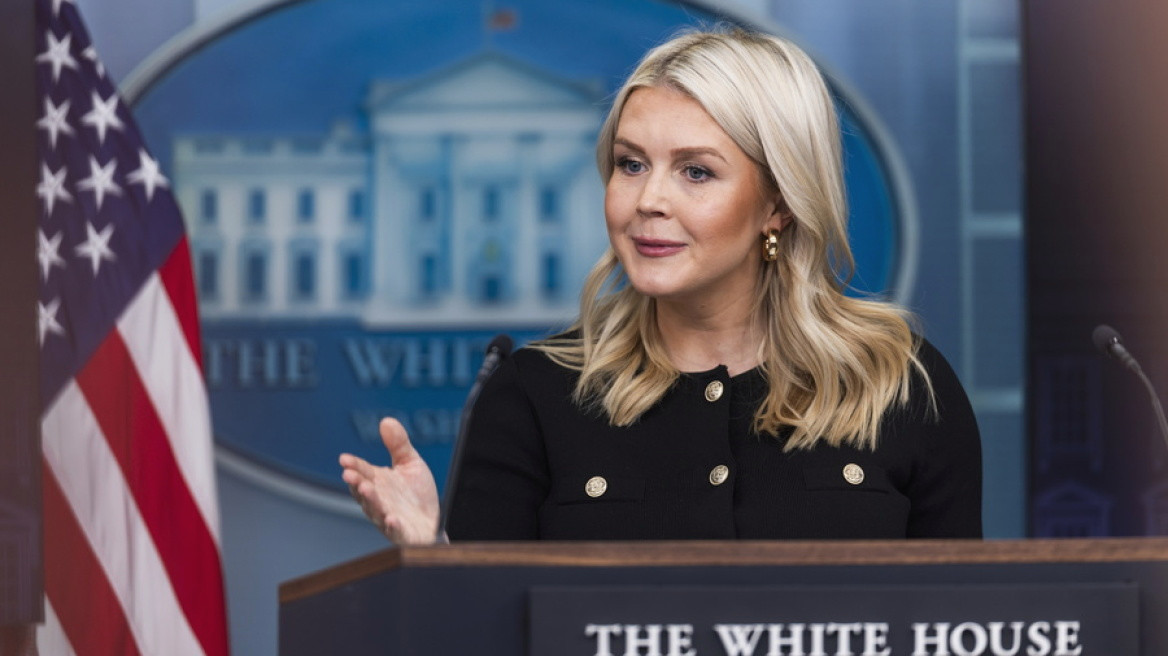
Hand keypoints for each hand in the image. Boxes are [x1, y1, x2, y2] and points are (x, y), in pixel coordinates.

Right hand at [339, 417, 439, 544]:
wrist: (434, 522)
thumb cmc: (417, 493)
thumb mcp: (410, 463)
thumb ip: (398, 444)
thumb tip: (386, 420)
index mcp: (378, 482)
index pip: (362, 471)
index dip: (354, 465)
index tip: (344, 459)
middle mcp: (379, 500)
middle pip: (364, 491)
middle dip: (356, 483)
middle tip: (350, 474)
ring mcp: (388, 517)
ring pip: (375, 510)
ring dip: (370, 500)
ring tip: (367, 489)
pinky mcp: (402, 533)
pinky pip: (395, 531)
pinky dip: (392, 526)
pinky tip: (392, 519)